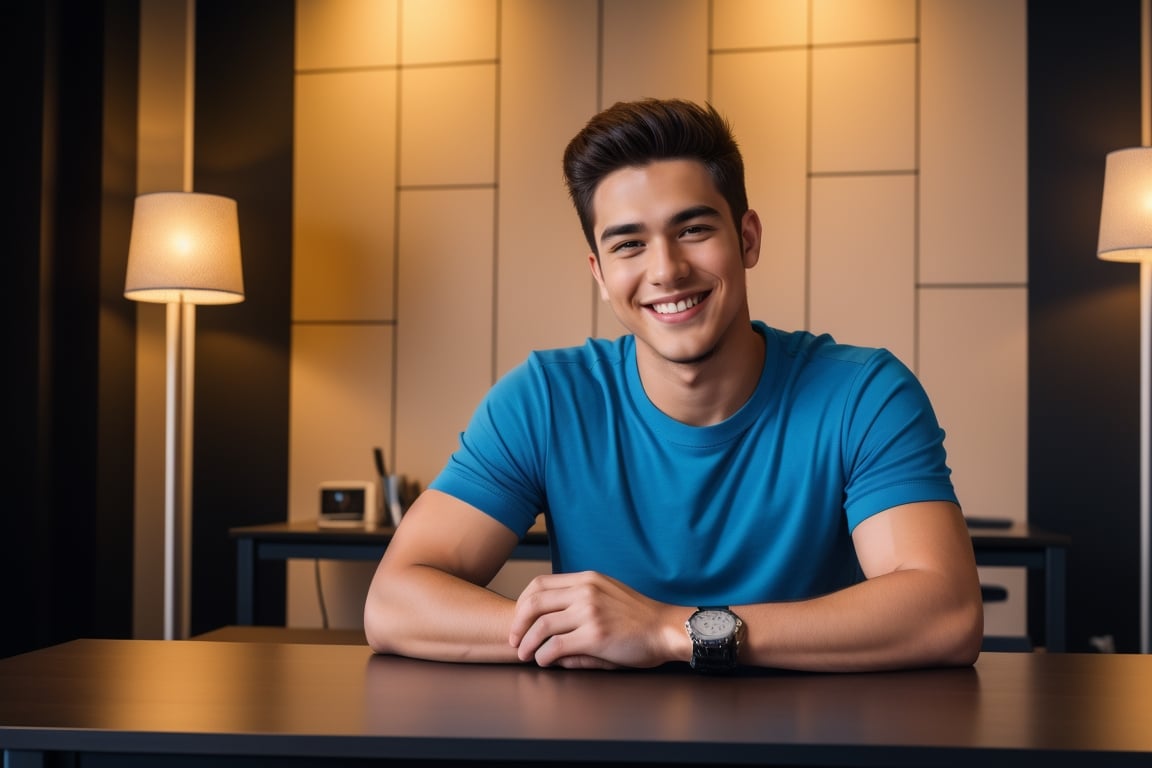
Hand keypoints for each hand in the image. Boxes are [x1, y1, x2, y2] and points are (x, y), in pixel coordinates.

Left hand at [508, 570, 679, 668]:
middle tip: (514, 640)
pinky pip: (555, 646)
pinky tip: (545, 661)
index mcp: (587, 579)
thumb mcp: (607, 598)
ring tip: (525, 654)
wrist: (666, 629)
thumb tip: (550, 626)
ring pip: (541, 626)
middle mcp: (585, 591)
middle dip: (518, 623)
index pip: (540, 584)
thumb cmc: (639, 617)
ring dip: (527, 643)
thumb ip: (576, 608)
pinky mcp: (594, 636)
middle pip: (534, 603)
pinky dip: (544, 656)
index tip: (519, 619)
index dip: (523, 603)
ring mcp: (589, 612)